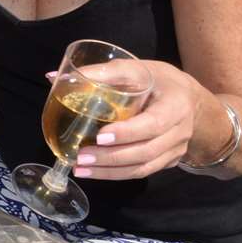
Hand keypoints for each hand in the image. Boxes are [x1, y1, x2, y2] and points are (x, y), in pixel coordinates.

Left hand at [73, 60, 201, 179]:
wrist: (187, 97)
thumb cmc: (156, 80)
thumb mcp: (135, 68)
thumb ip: (100, 72)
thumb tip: (54, 77)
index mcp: (175, 106)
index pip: (153, 124)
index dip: (127, 132)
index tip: (100, 136)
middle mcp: (180, 132)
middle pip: (146, 151)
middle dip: (111, 157)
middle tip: (81, 157)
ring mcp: (176, 150)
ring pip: (144, 167)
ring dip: (110, 172)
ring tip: (80, 169)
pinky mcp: (168, 161)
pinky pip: (143, 171)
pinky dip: (118, 174)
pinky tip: (95, 172)